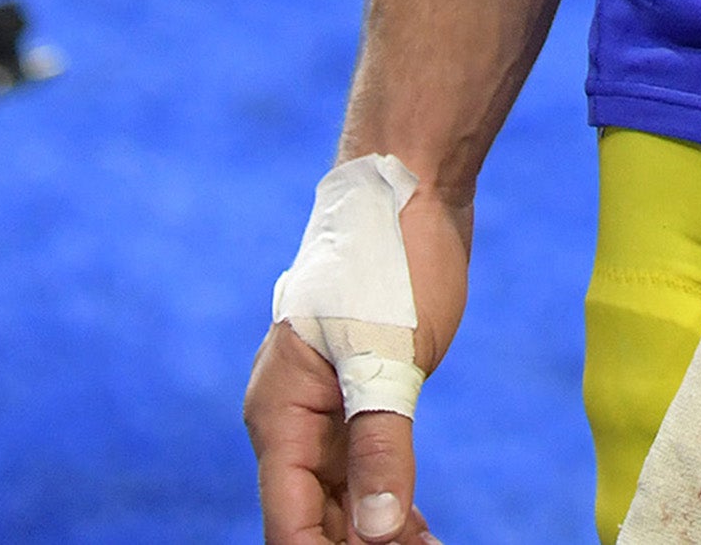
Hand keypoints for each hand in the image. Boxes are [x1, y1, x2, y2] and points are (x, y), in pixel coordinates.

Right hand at [247, 177, 469, 543]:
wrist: (407, 190)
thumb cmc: (389, 262)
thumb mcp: (390, 359)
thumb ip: (381, 447)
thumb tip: (377, 531)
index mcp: (281, 413)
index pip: (290, 522)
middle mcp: (291, 419)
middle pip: (313, 519)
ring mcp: (323, 408)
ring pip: (340, 501)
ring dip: (377, 534)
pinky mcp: (358, 394)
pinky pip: (363, 469)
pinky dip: (388, 503)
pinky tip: (420, 530)